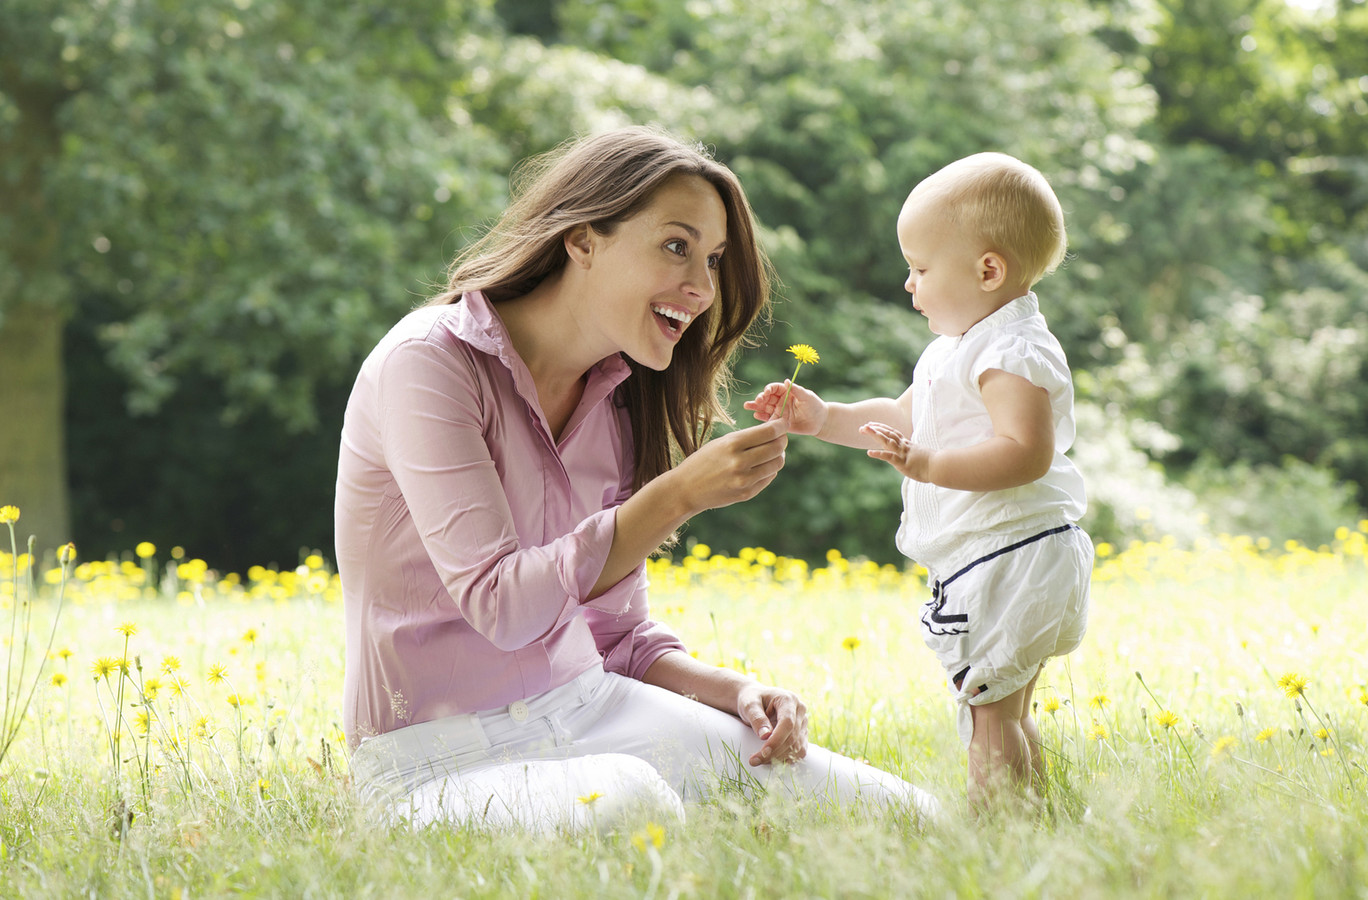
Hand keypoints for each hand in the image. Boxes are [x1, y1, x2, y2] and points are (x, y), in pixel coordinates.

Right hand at [673, 418, 787, 512]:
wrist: (686, 489)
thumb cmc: (704, 461)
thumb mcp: (722, 443)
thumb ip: (747, 438)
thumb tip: (776, 431)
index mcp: (732, 444)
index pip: (769, 432)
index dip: (781, 426)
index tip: (783, 423)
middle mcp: (740, 462)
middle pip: (777, 447)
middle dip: (782, 440)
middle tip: (780, 437)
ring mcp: (744, 480)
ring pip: (777, 463)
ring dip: (778, 455)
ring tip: (771, 452)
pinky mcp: (747, 493)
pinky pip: (769, 477)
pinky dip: (769, 469)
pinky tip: (760, 466)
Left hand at [736, 680, 808, 765]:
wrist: (757, 700)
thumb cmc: (752, 700)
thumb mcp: (749, 705)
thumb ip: (757, 718)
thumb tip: (765, 736)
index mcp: (788, 699)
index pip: (787, 723)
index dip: (776, 740)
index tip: (762, 752)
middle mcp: (800, 711)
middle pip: (792, 737)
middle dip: (774, 753)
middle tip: (754, 761)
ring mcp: (803, 723)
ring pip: (797, 747)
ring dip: (779, 758)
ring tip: (759, 760)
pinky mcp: (802, 734)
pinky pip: (799, 752)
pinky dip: (785, 759)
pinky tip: (770, 759)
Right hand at [743, 380, 825, 435]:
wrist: (820, 422)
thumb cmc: (815, 406)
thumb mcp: (807, 396)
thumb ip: (797, 390)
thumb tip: (787, 381)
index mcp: (786, 392)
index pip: (774, 388)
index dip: (768, 389)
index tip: (766, 392)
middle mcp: (780, 401)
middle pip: (766, 398)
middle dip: (760, 398)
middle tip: (757, 400)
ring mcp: (778, 411)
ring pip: (764, 408)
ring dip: (756, 406)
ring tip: (747, 405)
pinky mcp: (778, 422)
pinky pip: (768, 419)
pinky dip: (761, 417)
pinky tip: (756, 415)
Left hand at [861, 422, 932, 480]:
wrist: (940, 467)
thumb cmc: (934, 464)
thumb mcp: (923, 457)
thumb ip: (916, 456)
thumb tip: (915, 458)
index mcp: (908, 445)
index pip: (894, 433)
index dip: (883, 428)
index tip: (873, 424)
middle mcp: (904, 447)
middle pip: (888, 434)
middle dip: (876, 429)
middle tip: (863, 426)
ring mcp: (903, 454)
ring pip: (887, 441)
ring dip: (875, 435)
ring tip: (864, 430)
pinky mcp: (903, 462)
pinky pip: (889, 457)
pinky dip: (879, 454)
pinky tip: (869, 452)